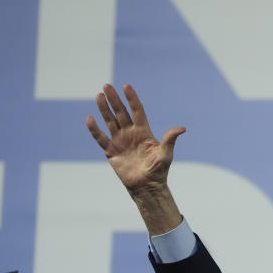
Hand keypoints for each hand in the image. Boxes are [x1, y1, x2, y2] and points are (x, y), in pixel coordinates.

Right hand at [86, 84, 185, 233]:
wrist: (147, 187)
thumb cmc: (159, 171)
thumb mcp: (165, 154)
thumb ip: (170, 140)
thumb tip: (182, 128)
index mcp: (144, 132)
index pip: (137, 111)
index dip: (132, 99)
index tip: (127, 86)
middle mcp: (130, 133)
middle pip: (121, 113)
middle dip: (114, 99)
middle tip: (107, 86)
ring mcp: (120, 141)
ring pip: (110, 121)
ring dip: (104, 109)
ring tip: (99, 95)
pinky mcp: (111, 151)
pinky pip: (101, 138)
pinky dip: (95, 129)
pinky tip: (90, 118)